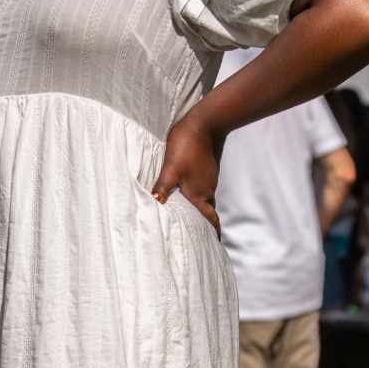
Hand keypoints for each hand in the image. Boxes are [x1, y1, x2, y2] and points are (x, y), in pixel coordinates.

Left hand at [152, 111, 221, 232]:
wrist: (205, 123)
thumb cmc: (187, 146)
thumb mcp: (171, 168)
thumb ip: (163, 187)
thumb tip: (155, 204)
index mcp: (199, 194)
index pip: (209, 220)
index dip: (212, 233)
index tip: (213, 244)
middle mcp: (207, 189)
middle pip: (208, 212)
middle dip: (205, 225)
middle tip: (198, 235)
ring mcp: (208, 179)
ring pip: (205, 200)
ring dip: (200, 210)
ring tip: (189, 218)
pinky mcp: (207, 169)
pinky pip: (203, 188)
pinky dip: (197, 196)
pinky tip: (187, 193)